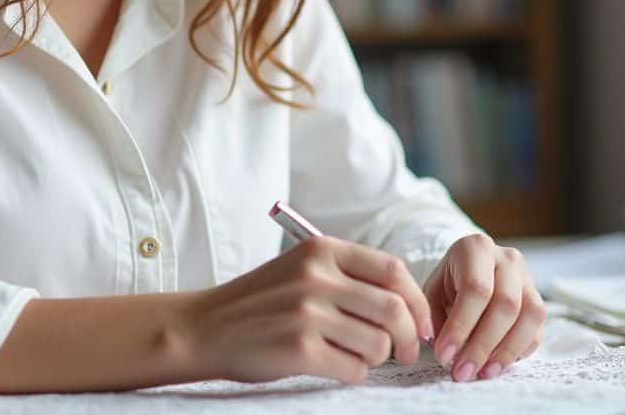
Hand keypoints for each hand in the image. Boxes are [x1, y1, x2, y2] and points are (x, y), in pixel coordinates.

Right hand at [184, 237, 433, 384]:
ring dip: (377, 358)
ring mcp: (307, 313)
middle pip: (394, 309)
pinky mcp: (299, 349)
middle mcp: (316, 277)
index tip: (421, 323)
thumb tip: (408, 304)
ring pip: (378, 343)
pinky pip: (354, 369)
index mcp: (321, 250)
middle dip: (409, 337)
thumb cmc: (259, 303)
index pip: (393, 270)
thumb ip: (347, 276)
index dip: (417, 301)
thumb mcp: (300, 269)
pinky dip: (353, 374)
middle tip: (405, 352)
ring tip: (355, 356)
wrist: (203, 327)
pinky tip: (334, 367)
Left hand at [424, 233, 545, 381]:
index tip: (444, 355)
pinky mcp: (538, 299)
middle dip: (483, 345)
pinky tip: (498, 365)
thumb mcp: (432, 289)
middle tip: (463, 372)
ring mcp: (528, 278)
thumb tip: (437, 343)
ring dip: (506, 351)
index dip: (461, 326)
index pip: (475, 289)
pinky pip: (538, 328)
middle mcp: (508, 259)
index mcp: (476, 248)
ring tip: (483, 374)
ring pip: (529, 316)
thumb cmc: (449, 280)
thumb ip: (431, 314)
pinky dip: (520, 350)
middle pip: (505, 305)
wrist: (472, 267)